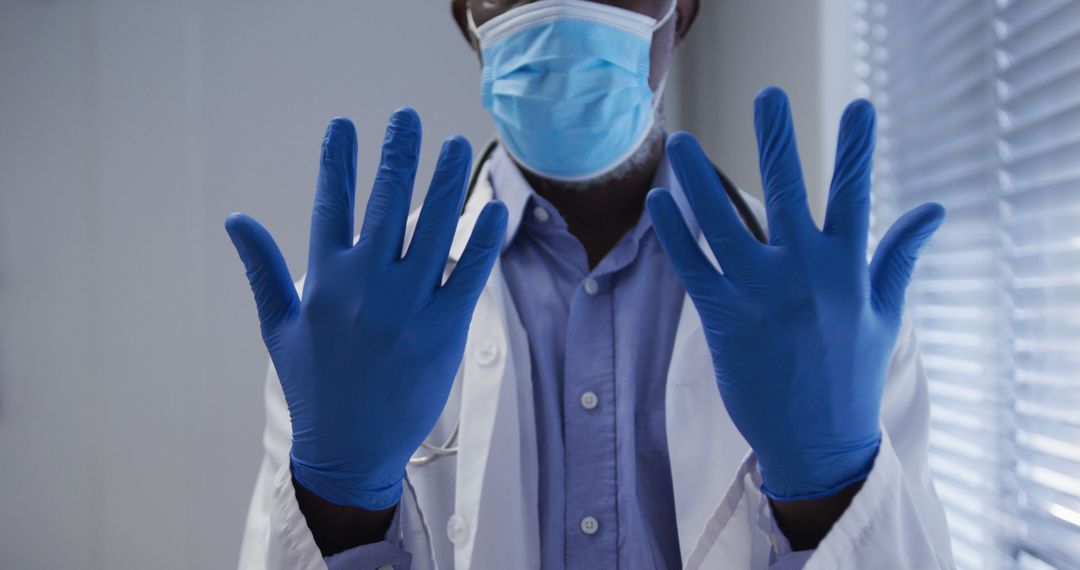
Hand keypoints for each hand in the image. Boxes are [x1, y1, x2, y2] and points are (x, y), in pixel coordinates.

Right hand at [225, 109, 507, 508]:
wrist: (350, 451)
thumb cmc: (313, 386)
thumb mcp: (277, 328)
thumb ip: (262, 269)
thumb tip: (236, 218)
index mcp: (324, 280)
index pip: (331, 202)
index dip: (338, 159)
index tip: (344, 124)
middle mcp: (367, 285)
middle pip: (386, 201)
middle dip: (397, 153)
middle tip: (407, 118)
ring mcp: (408, 306)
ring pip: (432, 226)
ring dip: (443, 179)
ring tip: (450, 144)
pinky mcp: (444, 330)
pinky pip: (469, 274)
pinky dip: (482, 239)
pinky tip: (492, 207)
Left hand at [647, 87, 943, 500]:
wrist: (818, 444)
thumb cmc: (852, 375)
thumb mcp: (885, 314)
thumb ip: (899, 256)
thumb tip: (933, 209)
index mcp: (848, 269)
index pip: (855, 195)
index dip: (856, 149)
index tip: (860, 106)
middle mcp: (804, 273)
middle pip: (788, 191)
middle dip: (778, 140)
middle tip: (767, 96)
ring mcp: (761, 294)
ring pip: (724, 222)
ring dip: (700, 180)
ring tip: (681, 144)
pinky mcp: (723, 317)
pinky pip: (693, 265)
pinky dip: (675, 232)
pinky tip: (660, 202)